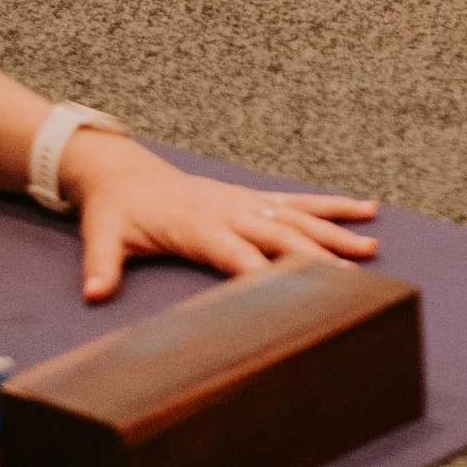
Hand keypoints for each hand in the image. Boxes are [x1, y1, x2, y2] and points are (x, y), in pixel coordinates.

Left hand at [59, 131, 378, 301]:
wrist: (123, 173)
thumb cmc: (115, 211)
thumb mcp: (102, 235)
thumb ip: (102, 264)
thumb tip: (95, 293)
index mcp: (198, 225)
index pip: (236, 252)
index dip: (262, 271)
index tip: (292, 293)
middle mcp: (230, 210)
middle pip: (280, 235)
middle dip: (316, 257)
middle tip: (351, 280)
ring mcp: (245, 201)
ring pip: (300, 217)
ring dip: (335, 234)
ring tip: (371, 251)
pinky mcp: (252, 198)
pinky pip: (299, 201)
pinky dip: (332, 206)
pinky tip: (366, 210)